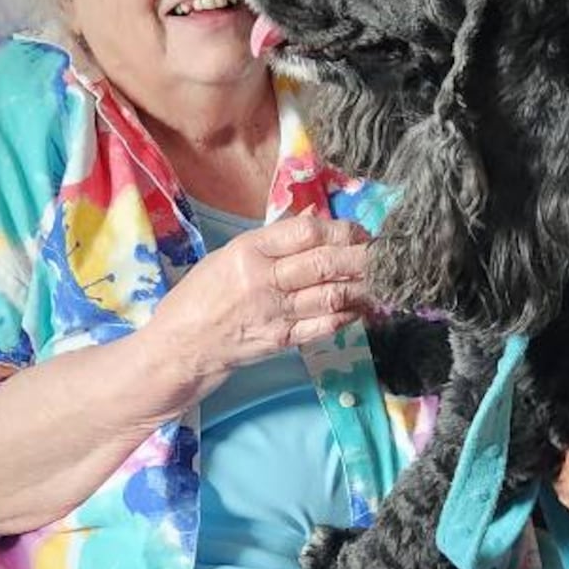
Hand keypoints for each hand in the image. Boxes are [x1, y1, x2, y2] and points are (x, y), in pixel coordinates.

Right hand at [151, 215, 369, 392]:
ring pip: (331, 293)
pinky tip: (361, 307)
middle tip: (388, 252)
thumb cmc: (199, 297)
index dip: (341, 229)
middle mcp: (263, 279)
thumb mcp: (228, 256)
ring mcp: (274, 312)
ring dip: (363, 285)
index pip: (307, 232)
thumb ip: (271, 240)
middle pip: (325, 261)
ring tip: (384, 277)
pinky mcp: (282, 340)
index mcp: (248, 250)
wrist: (180, 347)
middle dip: (362, 255)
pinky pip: (324, 325)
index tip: (360, 231)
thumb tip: (313, 220)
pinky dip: (347, 315)